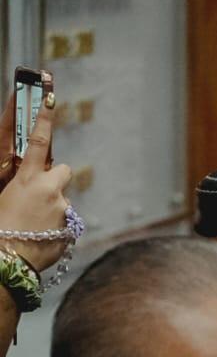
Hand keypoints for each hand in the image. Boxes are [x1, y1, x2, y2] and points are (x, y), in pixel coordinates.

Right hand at [0, 86, 72, 271]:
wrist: (7, 262)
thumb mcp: (1, 195)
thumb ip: (18, 183)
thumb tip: (26, 181)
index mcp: (28, 179)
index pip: (40, 141)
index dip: (44, 117)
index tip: (49, 94)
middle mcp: (51, 191)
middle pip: (62, 171)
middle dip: (53, 177)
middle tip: (36, 192)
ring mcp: (63, 211)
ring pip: (61, 200)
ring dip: (52, 205)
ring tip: (32, 223)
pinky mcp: (70, 230)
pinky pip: (63, 222)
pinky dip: (54, 225)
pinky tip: (38, 237)